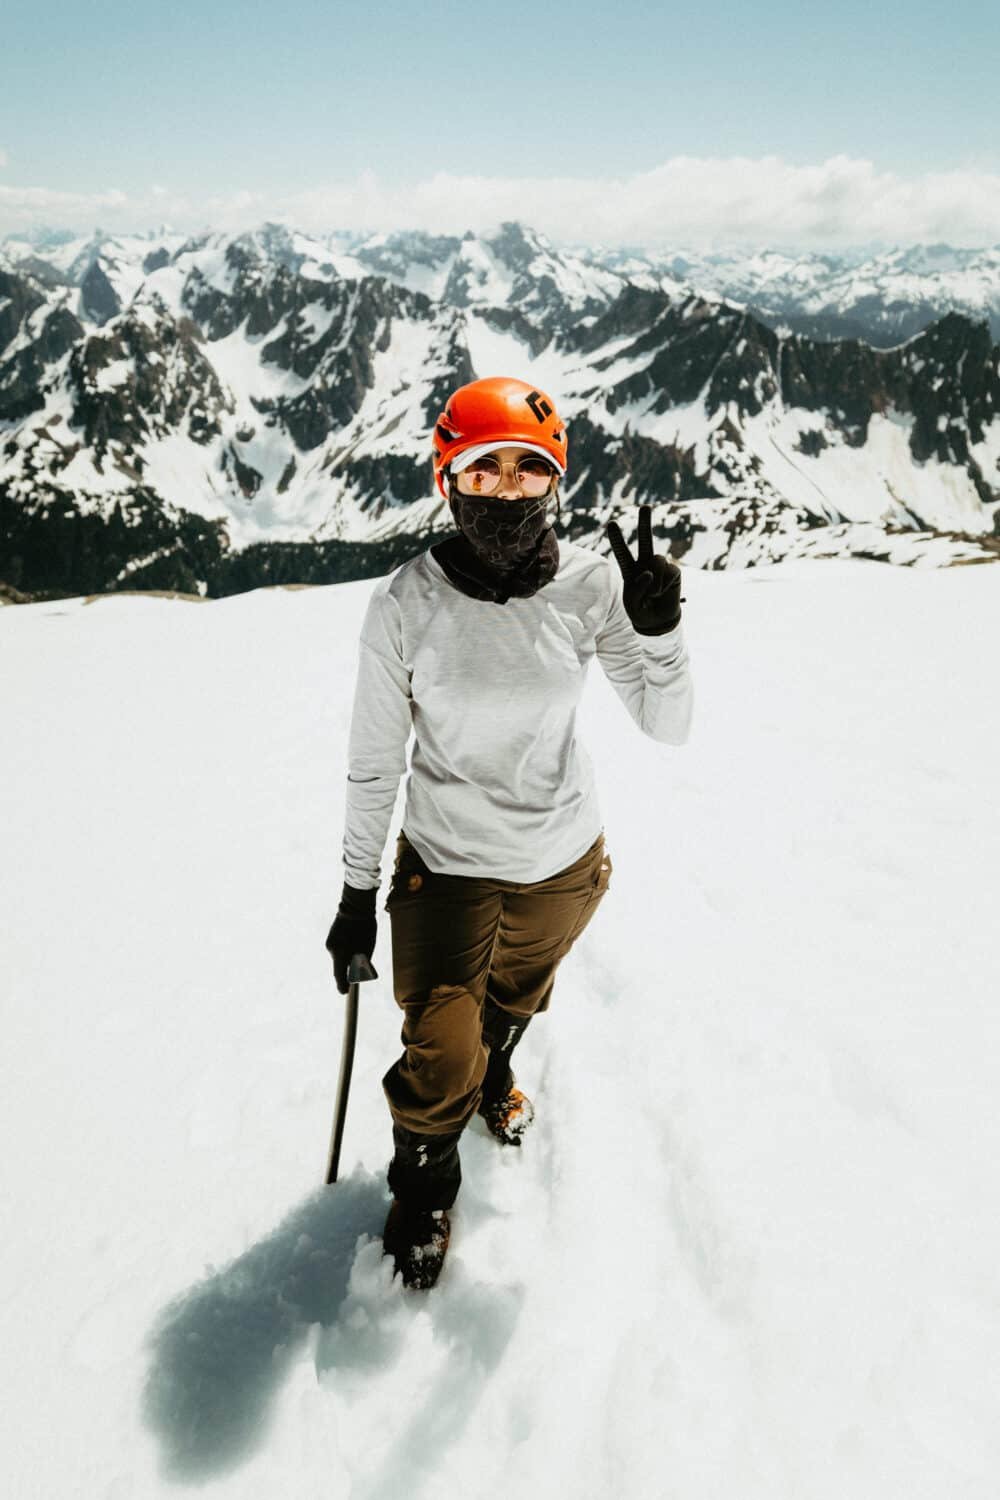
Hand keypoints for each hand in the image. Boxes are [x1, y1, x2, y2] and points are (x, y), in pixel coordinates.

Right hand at [325, 884, 376, 994]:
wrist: (356, 907)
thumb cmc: (366, 928)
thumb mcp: (368, 948)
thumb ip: (361, 963)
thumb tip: (356, 975)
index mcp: (341, 952)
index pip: (340, 974)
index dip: (342, 985)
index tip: (344, 993)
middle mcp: (332, 949)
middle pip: (338, 967)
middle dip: (346, 971)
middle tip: (354, 972)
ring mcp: (329, 944)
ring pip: (337, 959)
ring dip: (345, 959)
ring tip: (357, 948)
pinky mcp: (329, 939)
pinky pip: (336, 951)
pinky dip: (343, 952)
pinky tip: (351, 944)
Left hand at [605, 505, 683, 635]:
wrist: (659, 621)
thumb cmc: (641, 611)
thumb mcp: (631, 604)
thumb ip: (636, 588)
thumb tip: (648, 572)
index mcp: (630, 570)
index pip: (622, 553)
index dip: (618, 539)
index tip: (612, 524)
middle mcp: (645, 564)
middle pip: (645, 541)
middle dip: (645, 523)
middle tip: (645, 507)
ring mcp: (660, 567)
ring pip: (658, 560)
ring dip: (655, 580)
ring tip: (654, 594)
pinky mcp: (674, 572)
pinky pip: (669, 572)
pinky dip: (664, 585)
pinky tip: (663, 593)